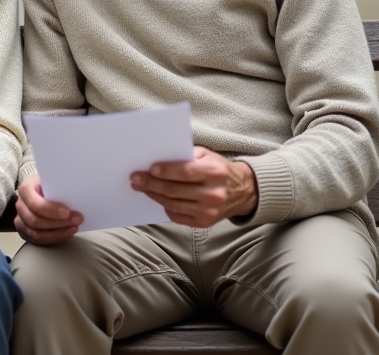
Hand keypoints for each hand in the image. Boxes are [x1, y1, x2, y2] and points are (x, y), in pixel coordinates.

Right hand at [14, 174, 83, 245]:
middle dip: (58, 223)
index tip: (67, 212)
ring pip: (37, 234)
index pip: (36, 204)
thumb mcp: (52, 180)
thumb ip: (60, 187)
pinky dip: (54, 238)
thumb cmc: (48, 184)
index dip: (51, 210)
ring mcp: (21, 220)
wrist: (40, 189)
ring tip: (73, 228)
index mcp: (25, 189)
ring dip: (57, 233)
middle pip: (35, 221)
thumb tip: (76, 194)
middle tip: (76, 220)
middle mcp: (21, 206)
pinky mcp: (25, 232)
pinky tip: (66, 233)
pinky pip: (39, 241)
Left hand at [130, 146, 257, 227]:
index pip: (186, 172)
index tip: (150, 169)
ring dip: (154, 196)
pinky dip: (165, 207)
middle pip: (175, 190)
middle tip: (135, 179)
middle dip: (152, 184)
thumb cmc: (219, 169)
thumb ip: (188, 156)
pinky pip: (178, 216)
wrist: (242, 191)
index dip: (166, 171)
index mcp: (215, 172)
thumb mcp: (209, 155)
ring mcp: (209, 211)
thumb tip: (160, 159)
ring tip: (142, 188)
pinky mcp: (205, 222)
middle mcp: (213, 193)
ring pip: (174, 204)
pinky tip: (158, 198)